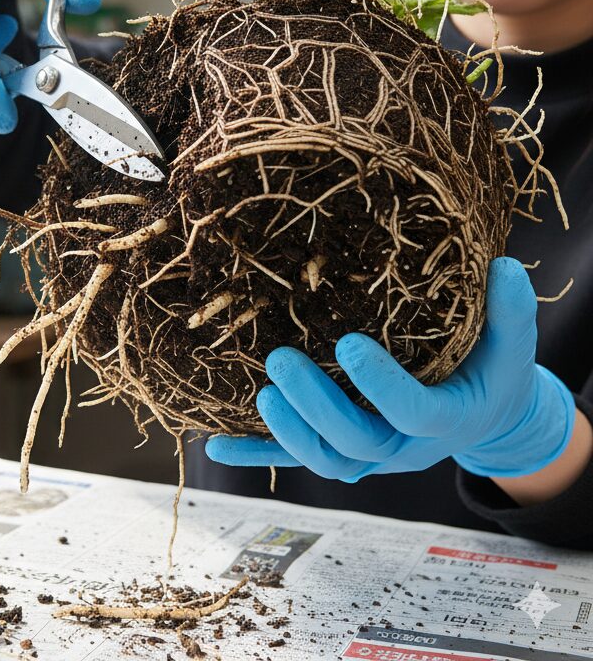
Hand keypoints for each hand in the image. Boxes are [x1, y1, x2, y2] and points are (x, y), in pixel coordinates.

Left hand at [205, 257, 574, 481]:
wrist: (482, 416)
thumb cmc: (490, 371)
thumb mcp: (510, 344)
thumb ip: (509, 311)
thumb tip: (505, 264)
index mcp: (445, 418)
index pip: (413, 411)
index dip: (381, 385)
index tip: (348, 343)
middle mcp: (404, 446)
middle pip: (355, 441)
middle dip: (315, 406)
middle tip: (281, 361)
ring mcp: (370, 455)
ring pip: (326, 459)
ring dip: (287, 431)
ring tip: (262, 391)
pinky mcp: (342, 451)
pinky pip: (293, 459)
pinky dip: (255, 453)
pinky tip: (215, 442)